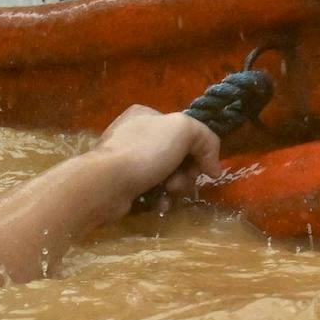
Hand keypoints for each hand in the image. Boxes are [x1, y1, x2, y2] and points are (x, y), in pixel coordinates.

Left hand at [94, 104, 220, 199]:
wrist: (107, 184)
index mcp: (147, 115)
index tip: (204, 168)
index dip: (199, 150)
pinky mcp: (123, 184)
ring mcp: (127, 160)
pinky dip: (160, 198)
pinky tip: (158, 204)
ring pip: (167, 175)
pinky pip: (152, 190)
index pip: (185, 131)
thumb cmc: (145, 151)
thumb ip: (205, 138)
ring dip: (175, 187)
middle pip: (178, 155)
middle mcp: (136, 134)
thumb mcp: (183, 129)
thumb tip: (213, 168)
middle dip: (185, 173)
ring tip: (168, 194)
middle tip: (180, 183)